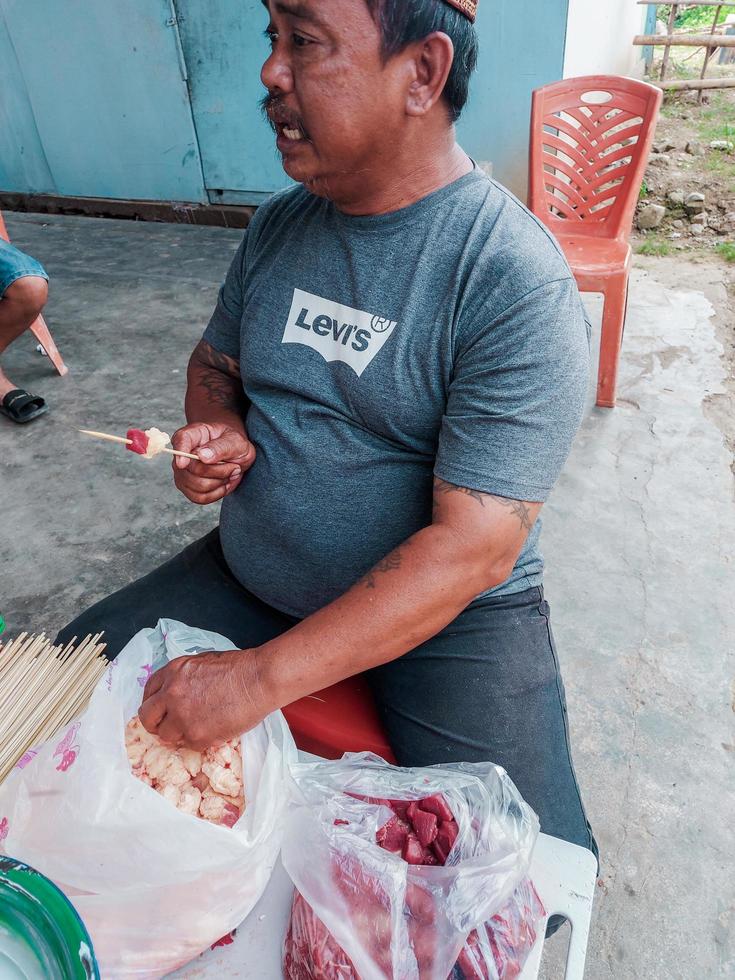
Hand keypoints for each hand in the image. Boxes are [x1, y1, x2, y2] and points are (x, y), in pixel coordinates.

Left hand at [138, 648, 273, 748]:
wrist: (258, 679)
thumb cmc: (239, 668)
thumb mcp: (202, 662)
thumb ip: (182, 678)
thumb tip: (175, 692)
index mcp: (173, 672)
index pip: (148, 692)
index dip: (153, 703)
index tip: (159, 710)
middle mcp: (171, 694)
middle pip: (147, 717)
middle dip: (155, 723)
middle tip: (168, 725)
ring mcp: (182, 716)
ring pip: (166, 736)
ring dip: (178, 733)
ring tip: (197, 727)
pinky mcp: (197, 735)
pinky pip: (189, 745)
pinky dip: (199, 740)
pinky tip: (213, 729)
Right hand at [172, 422, 255, 504]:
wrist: (235, 454)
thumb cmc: (233, 443)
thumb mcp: (235, 440)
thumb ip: (220, 447)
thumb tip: (202, 456)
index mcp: (191, 435)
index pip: (180, 440)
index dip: (180, 453)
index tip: (183, 464)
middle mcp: (182, 454)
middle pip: (194, 470)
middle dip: (220, 471)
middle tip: (234, 466)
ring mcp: (182, 473)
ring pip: (198, 487)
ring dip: (220, 482)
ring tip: (229, 473)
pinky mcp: (188, 488)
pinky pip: (200, 498)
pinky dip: (217, 493)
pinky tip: (223, 483)